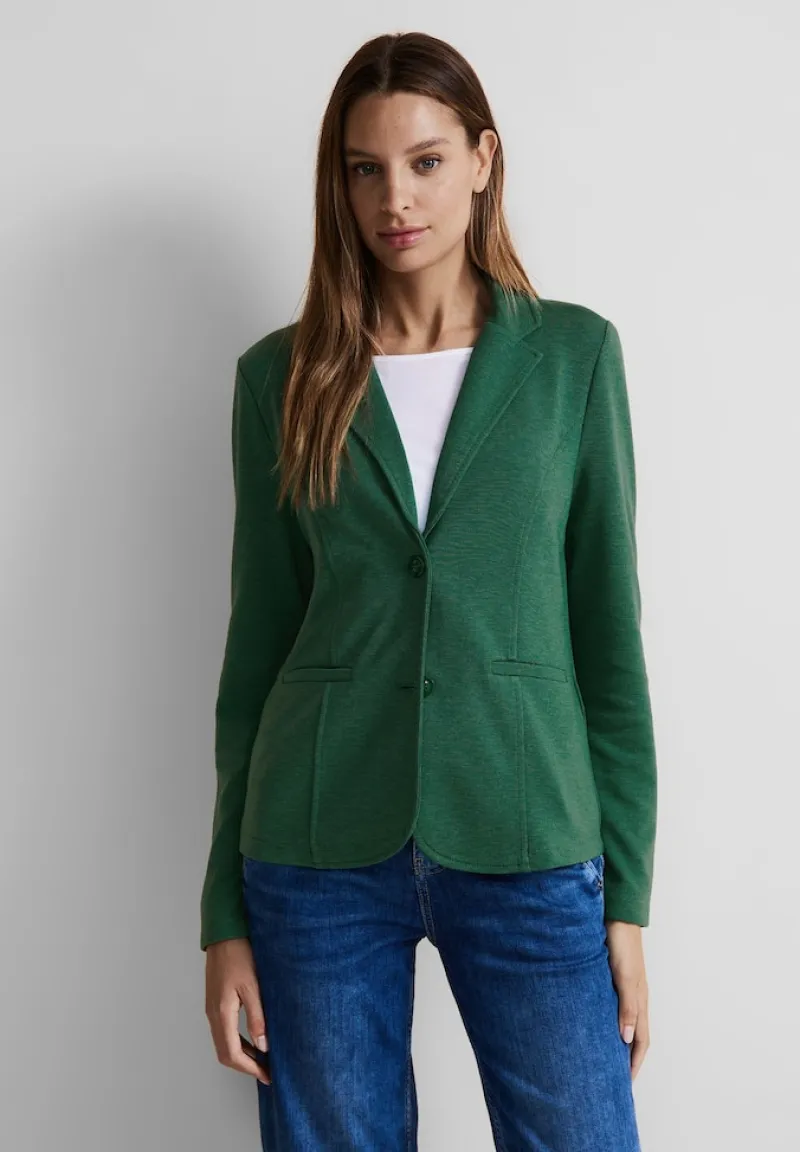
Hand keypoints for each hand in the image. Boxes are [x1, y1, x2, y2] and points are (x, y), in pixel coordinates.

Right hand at [205, 937, 270, 1085]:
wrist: (224, 934)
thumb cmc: (240, 954)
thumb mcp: (253, 986)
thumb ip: (257, 1017)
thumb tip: (263, 1046)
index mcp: (221, 1012)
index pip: (232, 1053)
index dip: (249, 1068)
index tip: (267, 1075)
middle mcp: (213, 1014)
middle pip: (225, 1053)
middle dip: (245, 1066)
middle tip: (267, 1071)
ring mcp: (212, 1009)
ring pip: (224, 1042)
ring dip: (242, 1055)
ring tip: (263, 1059)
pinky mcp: (216, 1002)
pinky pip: (225, 1031)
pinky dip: (238, 1041)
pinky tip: (254, 1039)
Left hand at [605, 920, 649, 1079]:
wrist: (617, 916)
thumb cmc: (622, 946)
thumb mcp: (625, 978)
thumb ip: (627, 1007)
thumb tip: (627, 1039)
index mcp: (640, 1001)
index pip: (641, 1041)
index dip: (635, 1063)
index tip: (625, 1084)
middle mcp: (634, 998)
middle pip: (634, 1035)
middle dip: (627, 1058)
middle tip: (613, 1078)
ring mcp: (624, 988)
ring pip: (624, 1022)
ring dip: (617, 1041)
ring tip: (603, 1057)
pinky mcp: (613, 978)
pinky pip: (614, 1008)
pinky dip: (608, 1022)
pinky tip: (595, 1024)